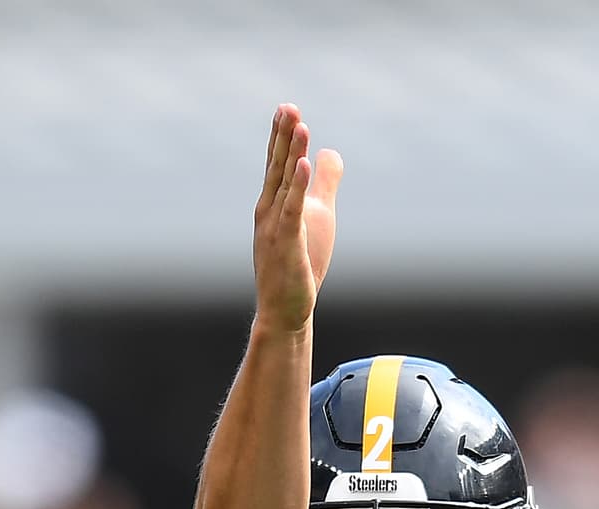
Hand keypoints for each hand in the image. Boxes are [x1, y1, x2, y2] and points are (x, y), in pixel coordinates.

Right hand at [253, 105, 343, 332]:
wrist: (284, 311)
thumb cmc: (299, 265)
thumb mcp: (317, 217)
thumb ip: (324, 184)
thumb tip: (330, 152)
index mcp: (273, 204)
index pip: (277, 164)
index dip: (281, 137)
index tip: (287, 109)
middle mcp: (268, 212)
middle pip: (277, 168)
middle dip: (283, 137)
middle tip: (288, 106)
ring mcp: (275, 229)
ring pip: (284, 185)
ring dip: (292, 154)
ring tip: (301, 126)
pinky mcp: (287, 246)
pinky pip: (292, 211)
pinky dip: (297, 188)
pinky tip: (304, 165)